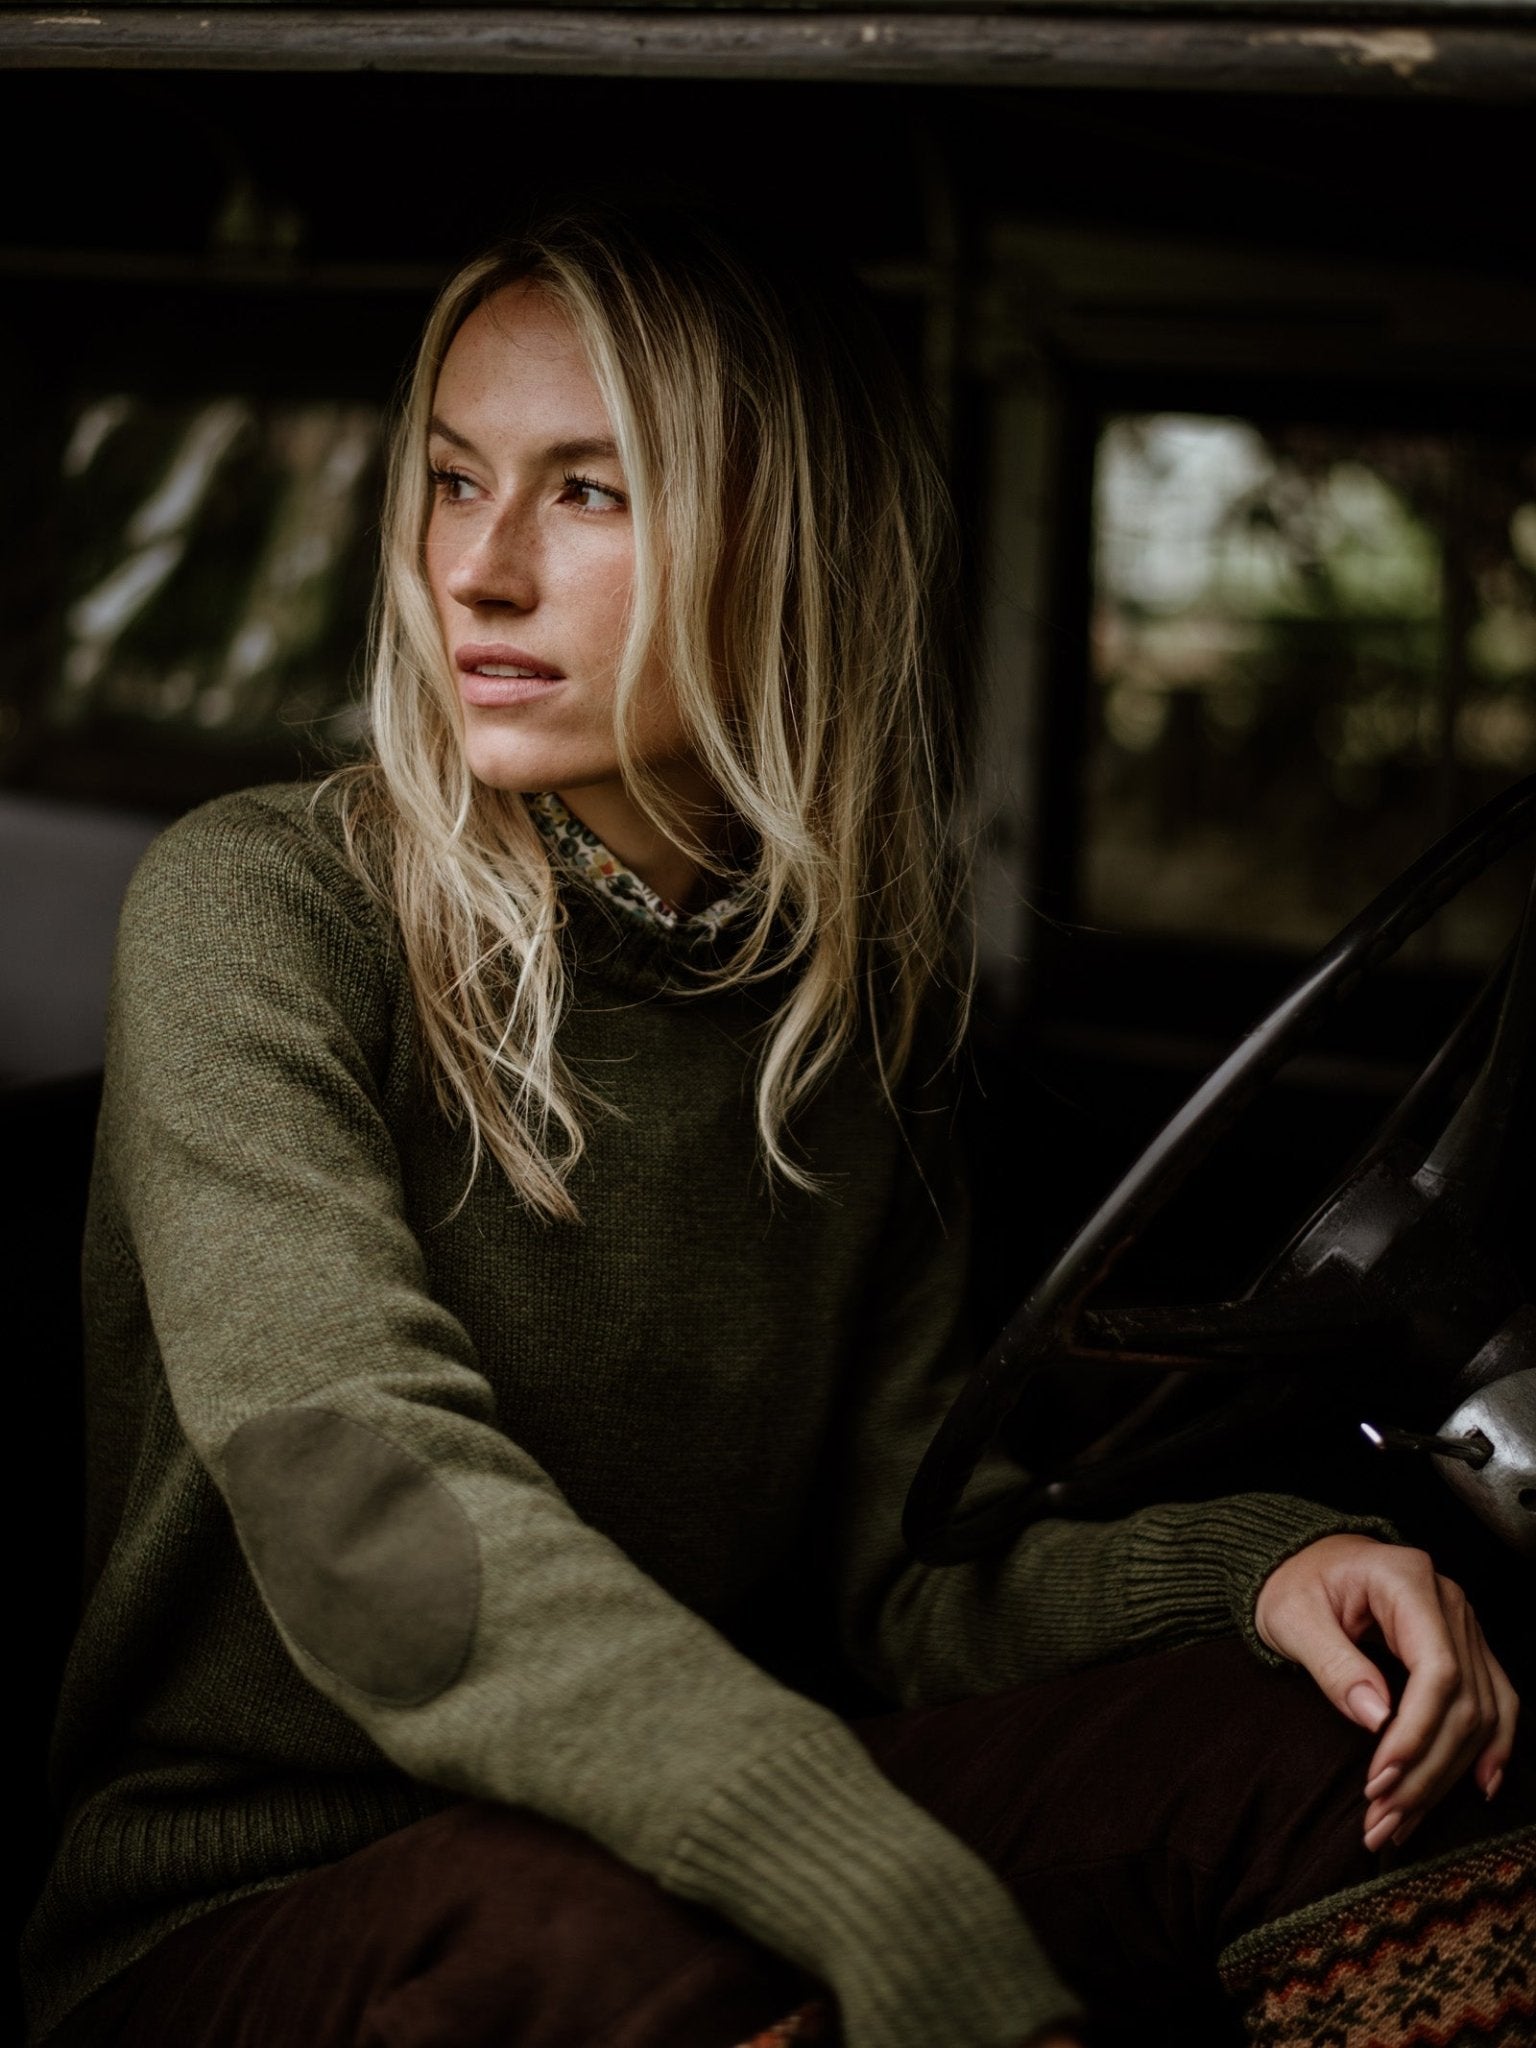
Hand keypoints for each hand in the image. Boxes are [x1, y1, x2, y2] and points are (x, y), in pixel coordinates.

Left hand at [1254, 1534, 1517, 1851]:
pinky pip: (1494, 1702)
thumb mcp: (1292, 1618)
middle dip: (1426, 1769)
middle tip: (1383, 1820)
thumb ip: (1333, 1664)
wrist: (1306, 1562)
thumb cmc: (1293, 1584)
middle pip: (1464, 1701)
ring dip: (1447, 1775)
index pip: (1437, 1670)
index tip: (1381, 1781)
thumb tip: (1376, 1719)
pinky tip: (1477, 1787)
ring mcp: (1463, 1625)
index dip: (1416, 1733)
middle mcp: (1449, 1602)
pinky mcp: (1465, 1649)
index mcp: (1407, 1580)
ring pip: (1481, 1713)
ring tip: (1403, 1821)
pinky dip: (1490, 1748)